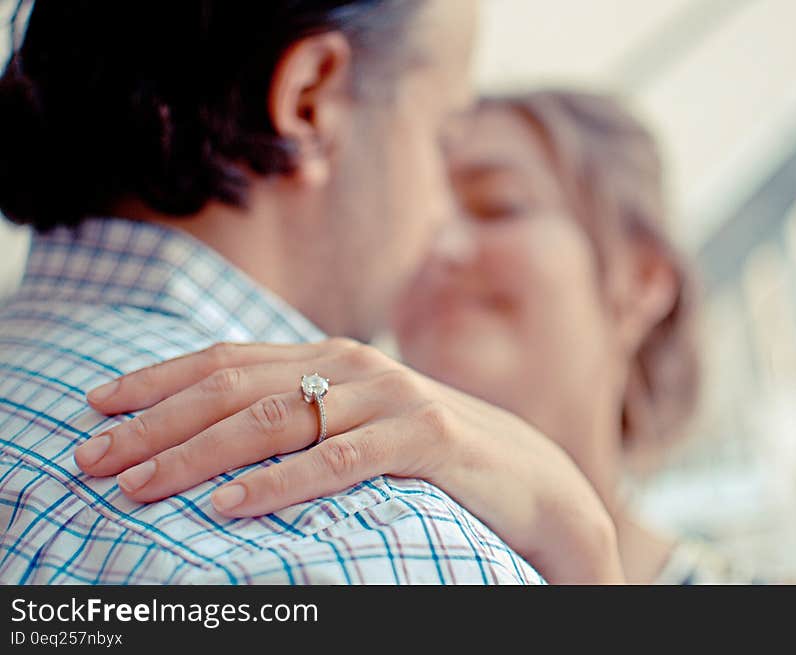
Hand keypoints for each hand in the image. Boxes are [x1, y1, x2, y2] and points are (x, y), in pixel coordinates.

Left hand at [77, 340, 622, 582]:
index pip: (227, 358)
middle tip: (93, 458)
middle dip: (156, 423)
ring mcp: (390, 396)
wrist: (525, 472)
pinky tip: (229, 506)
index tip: (97, 405)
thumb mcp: (353, 422)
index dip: (158, 379)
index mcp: (329, 356)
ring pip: (277, 420)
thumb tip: (213, 434)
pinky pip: (339, 461)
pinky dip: (280, 483)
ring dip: (198, 454)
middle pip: (235, 387)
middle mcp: (352, 364)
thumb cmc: (426, 451)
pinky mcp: (425, 435)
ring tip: (139, 486)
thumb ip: (299, 412)